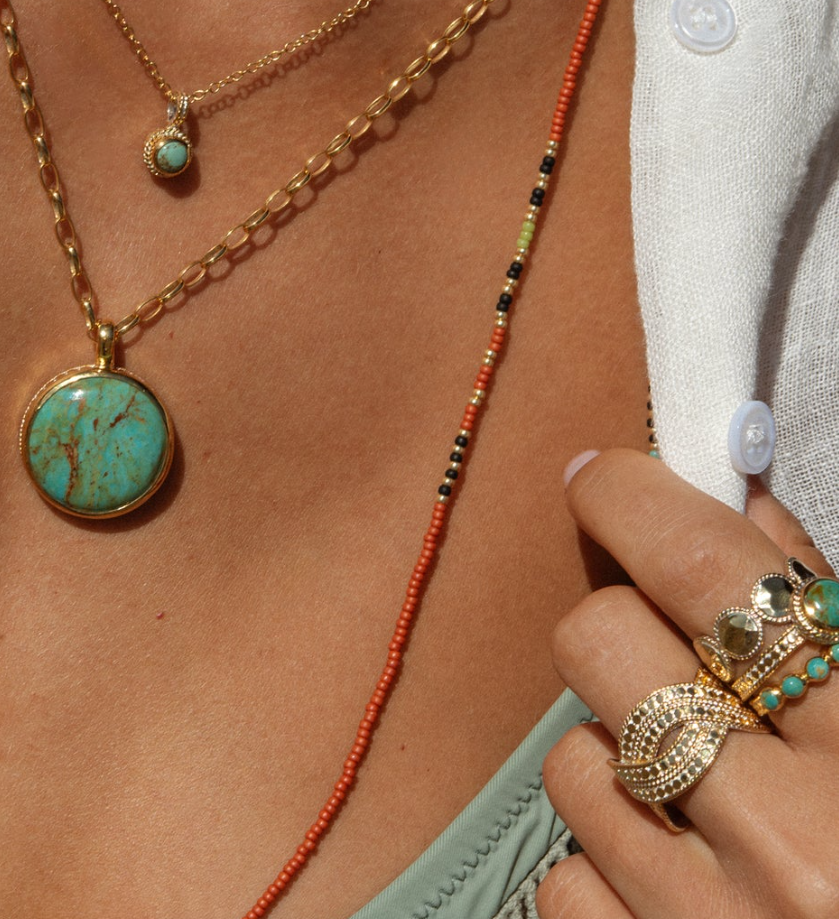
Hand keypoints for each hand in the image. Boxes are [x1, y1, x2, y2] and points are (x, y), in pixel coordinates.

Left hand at [538, 449, 838, 917]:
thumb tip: (735, 507)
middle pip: (600, 642)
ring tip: (708, 795)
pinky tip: (687, 887)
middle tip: (679, 657)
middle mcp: (793, 846)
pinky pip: (565, 879)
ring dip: (623, 754)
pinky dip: (609, 867)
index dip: (635, 499)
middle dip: (628, 629)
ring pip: (574, 757)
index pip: (705, 568)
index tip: (605, 480)